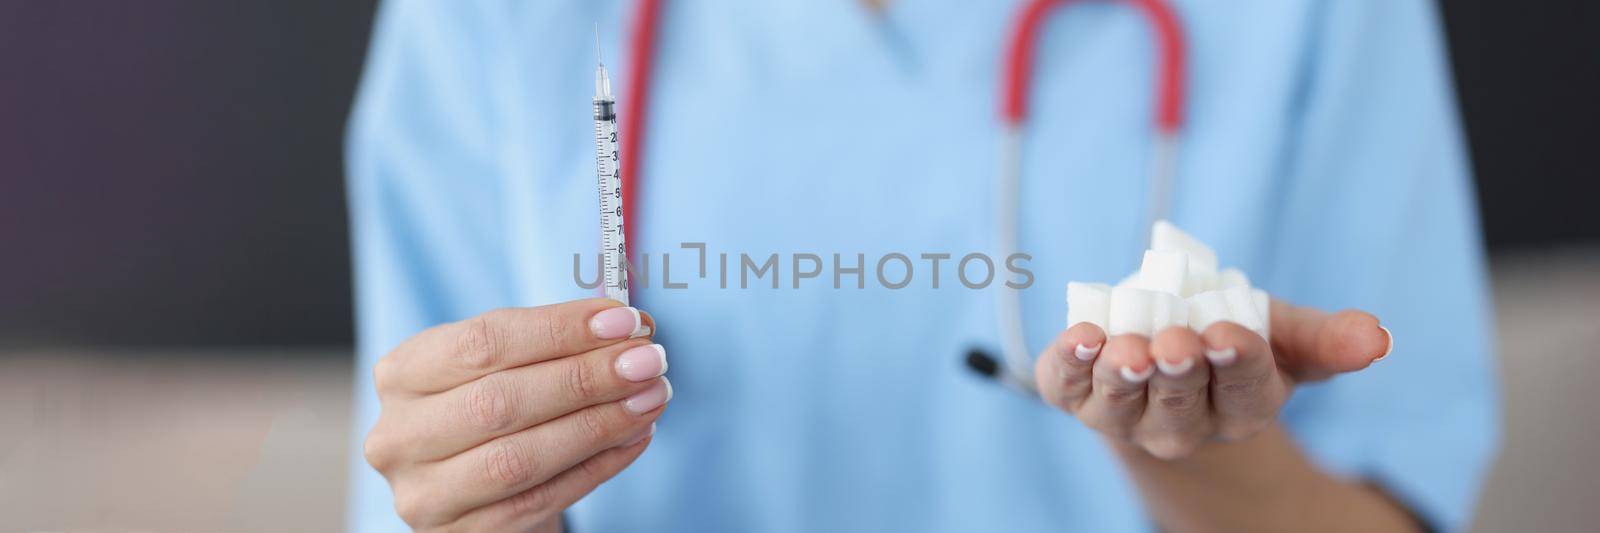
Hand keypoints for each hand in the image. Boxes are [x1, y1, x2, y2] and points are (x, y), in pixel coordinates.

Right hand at [364, 298, 670, 530]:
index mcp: (404, 372)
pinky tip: (635, 437)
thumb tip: (627, 323)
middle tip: (648, 361)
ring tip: (651, 397)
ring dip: (597, 425)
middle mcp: (400, 435)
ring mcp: (424, 493)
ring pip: (518, 458)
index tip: (623, 320)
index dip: (558, 329)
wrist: (480, 488)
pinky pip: (539, 500)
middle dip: (585, 378)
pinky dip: (596, 467)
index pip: (482, 342)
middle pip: (500, 402)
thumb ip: (555, 342)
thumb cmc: (500, 407)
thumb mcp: (508, 365)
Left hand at [1034, 299, 1390, 458]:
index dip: (1237, 363)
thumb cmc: (1231, 340)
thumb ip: (1326, 338)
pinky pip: (1066, 386)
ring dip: (1121, 375)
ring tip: (1125, 347)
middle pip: (1179, 404)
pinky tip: (1080, 338)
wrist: (1161, 351)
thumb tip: (1378, 337)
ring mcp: (1123, 413)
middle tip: (1176, 341)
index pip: (1243, 392)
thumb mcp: (1283, 334)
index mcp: (1239, 408)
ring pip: (1121, 404)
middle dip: (1178, 371)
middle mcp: (1180, 424)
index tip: (1231, 334)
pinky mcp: (1076, 394)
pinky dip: (1068, 365)